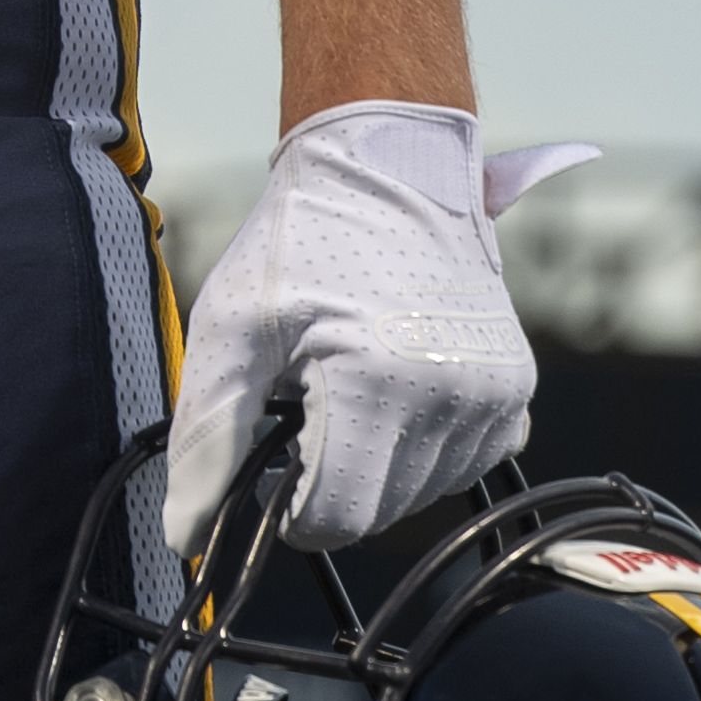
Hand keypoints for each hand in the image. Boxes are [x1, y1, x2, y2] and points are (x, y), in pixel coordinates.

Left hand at [165, 112, 597, 559]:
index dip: (287, 510)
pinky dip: (424, 451)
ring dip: (377, 467)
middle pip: (377, 513)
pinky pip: (465, 463)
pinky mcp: (515, 388)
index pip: (334, 517)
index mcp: (380, 385)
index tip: (269, 468)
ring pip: (421, 494)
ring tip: (348, 386)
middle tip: (304, 408)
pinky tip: (393, 395)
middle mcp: (453, 399)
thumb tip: (185, 535)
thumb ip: (207, 437)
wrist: (390, 165)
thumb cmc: (304, 239)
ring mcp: (495, 396)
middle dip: (330, 481)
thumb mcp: (231, 328)